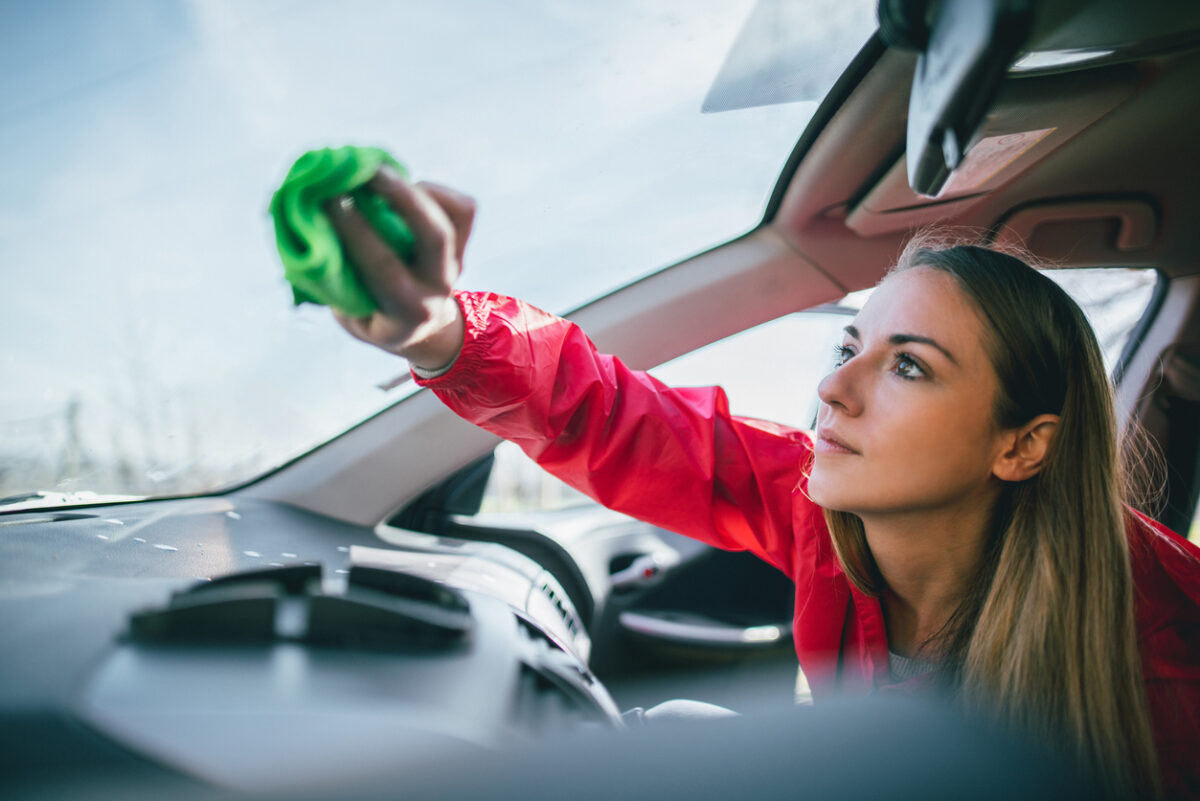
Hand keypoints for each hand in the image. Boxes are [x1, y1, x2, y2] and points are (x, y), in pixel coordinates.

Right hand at [326, 167, 474, 368]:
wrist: (420, 330)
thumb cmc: (370, 313)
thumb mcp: (349, 311)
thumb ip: (333, 275)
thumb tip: (308, 221)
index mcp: (407, 311)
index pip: (384, 267)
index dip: (355, 230)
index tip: (327, 200)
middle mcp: (438, 287)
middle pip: (434, 236)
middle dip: (399, 198)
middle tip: (365, 170)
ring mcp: (455, 264)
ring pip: (454, 218)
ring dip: (415, 189)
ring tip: (377, 170)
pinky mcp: (464, 244)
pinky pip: (462, 208)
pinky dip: (433, 189)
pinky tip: (404, 185)